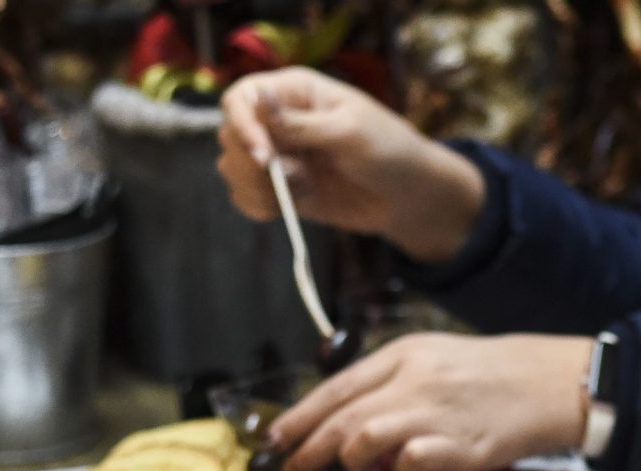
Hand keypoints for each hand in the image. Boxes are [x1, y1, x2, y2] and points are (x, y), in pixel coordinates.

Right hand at [217, 67, 485, 263]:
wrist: (410, 197)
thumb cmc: (390, 152)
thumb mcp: (349, 133)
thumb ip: (301, 124)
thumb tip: (259, 101)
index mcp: (294, 92)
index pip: (242, 99)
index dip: (243, 126)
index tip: (265, 156)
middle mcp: (279, 121)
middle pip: (230, 135)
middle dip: (252, 163)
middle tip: (290, 177)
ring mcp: (279, 155)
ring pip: (233, 168)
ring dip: (257, 187)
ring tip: (302, 190)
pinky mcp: (282, 189)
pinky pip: (247, 197)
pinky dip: (258, 206)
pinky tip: (288, 208)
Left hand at [270, 332, 591, 470]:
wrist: (550, 383)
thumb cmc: (490, 375)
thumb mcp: (434, 359)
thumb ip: (391, 384)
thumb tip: (347, 419)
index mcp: (404, 355)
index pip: (337, 388)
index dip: (299, 417)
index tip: (274, 439)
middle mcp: (413, 381)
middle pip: (342, 418)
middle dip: (308, 448)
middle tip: (289, 470)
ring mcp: (436, 414)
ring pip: (365, 437)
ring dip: (351, 458)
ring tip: (355, 467)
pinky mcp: (461, 447)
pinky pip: (410, 464)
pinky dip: (401, 470)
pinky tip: (410, 468)